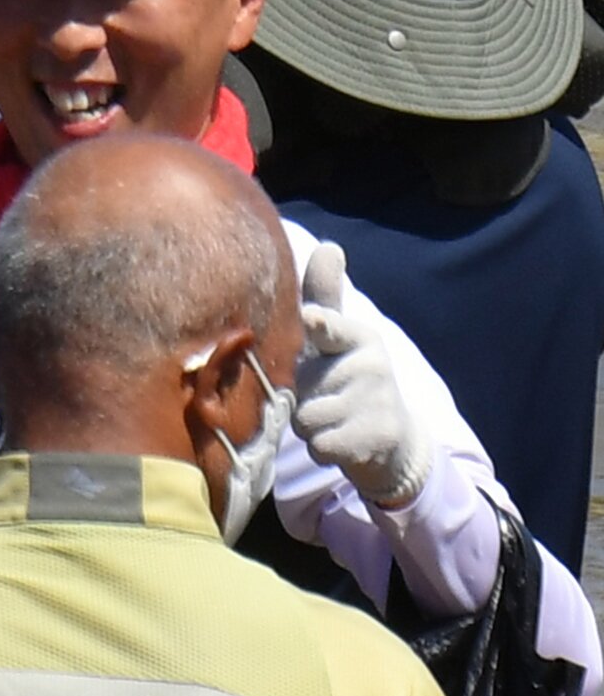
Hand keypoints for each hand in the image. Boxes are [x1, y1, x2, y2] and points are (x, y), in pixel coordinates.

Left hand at [293, 242, 432, 509]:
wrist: (393, 438)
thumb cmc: (349, 379)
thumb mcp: (337, 338)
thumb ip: (325, 298)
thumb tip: (329, 246)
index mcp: (356, 335)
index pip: (331, 328)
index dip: (318, 324)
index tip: (311, 318)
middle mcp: (370, 364)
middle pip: (300, 387)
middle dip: (302, 399)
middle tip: (330, 398)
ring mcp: (376, 401)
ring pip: (306, 419)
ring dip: (310, 427)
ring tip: (336, 419)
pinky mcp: (376, 435)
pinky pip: (320, 446)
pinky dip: (324, 449)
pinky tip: (344, 440)